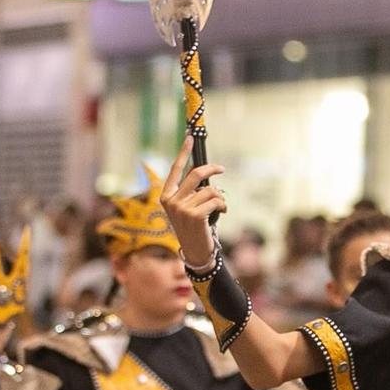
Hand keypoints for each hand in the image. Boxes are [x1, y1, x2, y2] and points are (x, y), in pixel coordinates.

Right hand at [160, 135, 224, 269]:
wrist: (196, 251)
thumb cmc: (194, 227)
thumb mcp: (187, 207)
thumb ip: (191, 191)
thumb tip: (204, 171)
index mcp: (166, 196)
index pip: (175, 170)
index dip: (183, 152)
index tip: (190, 137)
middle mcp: (171, 201)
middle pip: (196, 174)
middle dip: (212, 169)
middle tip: (221, 169)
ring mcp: (182, 208)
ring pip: (210, 190)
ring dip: (220, 197)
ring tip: (220, 207)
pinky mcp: (195, 215)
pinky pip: (216, 200)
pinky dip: (223, 205)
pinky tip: (222, 213)